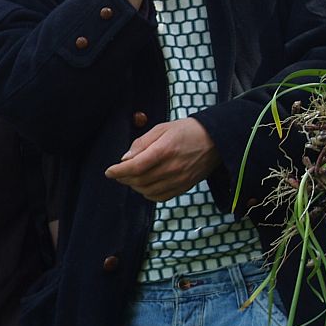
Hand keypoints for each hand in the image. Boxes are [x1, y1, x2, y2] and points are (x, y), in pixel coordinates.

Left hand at [105, 118, 220, 201]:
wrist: (216, 140)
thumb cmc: (188, 130)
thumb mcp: (163, 128)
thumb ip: (142, 143)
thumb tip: (125, 158)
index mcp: (165, 150)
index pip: (135, 167)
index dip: (119, 171)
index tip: (109, 171)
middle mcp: (172, 168)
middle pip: (139, 180)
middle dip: (124, 178)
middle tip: (118, 173)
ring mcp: (179, 180)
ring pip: (147, 190)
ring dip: (134, 186)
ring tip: (130, 178)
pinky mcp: (184, 187)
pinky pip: (160, 197)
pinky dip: (148, 193)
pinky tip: (145, 185)